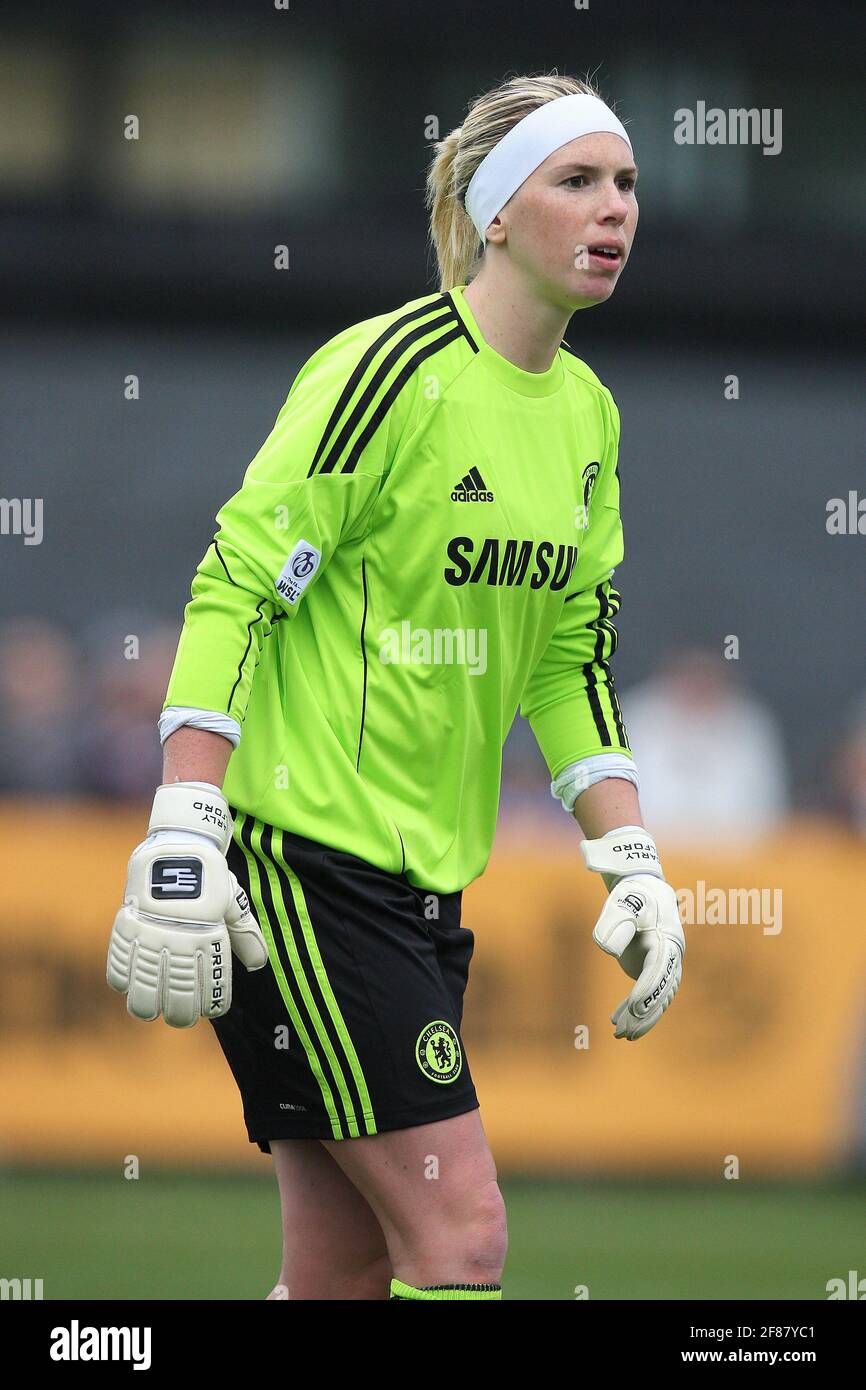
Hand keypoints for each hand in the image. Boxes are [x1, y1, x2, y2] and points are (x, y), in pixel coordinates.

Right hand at [107, 782, 268, 1027]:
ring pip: (143, 987)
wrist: (177, 845)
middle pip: (176, 995)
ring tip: (149, 1011)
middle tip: (179, 1018)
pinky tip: (127, 986)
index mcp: (209, 938)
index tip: (210, 1010)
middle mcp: (179, 942)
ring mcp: (150, 935)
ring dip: (146, 1005)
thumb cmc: (210, 874)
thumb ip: (245, 933)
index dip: (210, 1005)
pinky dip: (121, 980)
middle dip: (179, 1014)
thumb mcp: (232, 900)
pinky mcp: (127, 926)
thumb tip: (258, 963)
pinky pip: (118, 963)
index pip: (210, 986)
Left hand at [580, 826, 684, 1040]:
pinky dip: (635, 1009)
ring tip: (621, 1034)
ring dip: (641, 1018)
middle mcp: (670, 956)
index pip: (658, 972)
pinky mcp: (653, 970)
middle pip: (661, 992)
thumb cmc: (632, 894)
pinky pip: (648, 995)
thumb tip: (609, 950)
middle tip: (624, 1033)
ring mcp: (664, 965)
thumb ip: (615, 921)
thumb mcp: (622, 902)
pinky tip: (616, 1020)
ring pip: (657, 999)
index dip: (646, 992)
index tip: (631, 1010)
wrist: (642, 889)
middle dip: (644, 1015)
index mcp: (667, 941)